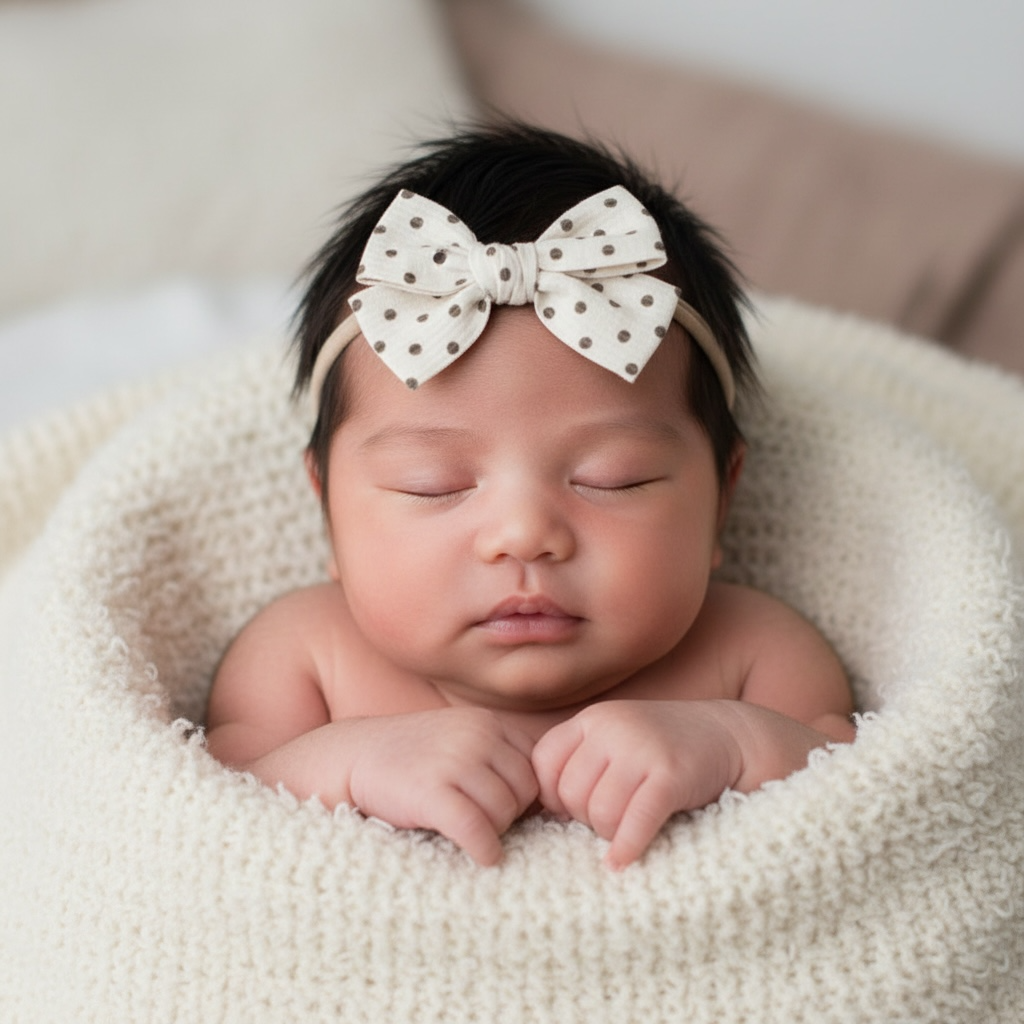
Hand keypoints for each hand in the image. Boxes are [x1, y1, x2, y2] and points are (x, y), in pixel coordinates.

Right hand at [345, 708, 538, 866]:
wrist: (351, 757)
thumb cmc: (412, 758)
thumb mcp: (461, 741)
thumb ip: (500, 758)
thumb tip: (552, 802)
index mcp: (489, 722)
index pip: (537, 765)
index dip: (529, 795)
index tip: (513, 812)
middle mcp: (478, 735)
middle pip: (526, 791)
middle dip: (511, 814)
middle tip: (481, 821)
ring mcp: (455, 761)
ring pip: (505, 813)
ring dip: (493, 831)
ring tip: (467, 831)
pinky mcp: (431, 792)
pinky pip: (478, 830)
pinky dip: (485, 850)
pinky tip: (480, 857)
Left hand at [532, 700, 743, 868]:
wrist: (728, 736)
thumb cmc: (661, 748)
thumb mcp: (615, 741)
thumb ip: (580, 763)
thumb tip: (539, 811)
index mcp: (592, 719)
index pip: (543, 763)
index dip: (552, 795)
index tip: (572, 809)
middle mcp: (612, 727)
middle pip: (570, 793)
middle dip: (584, 818)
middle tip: (610, 818)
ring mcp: (642, 749)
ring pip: (599, 812)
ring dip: (609, 833)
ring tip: (627, 828)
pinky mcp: (671, 774)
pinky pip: (635, 821)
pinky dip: (627, 847)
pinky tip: (624, 861)